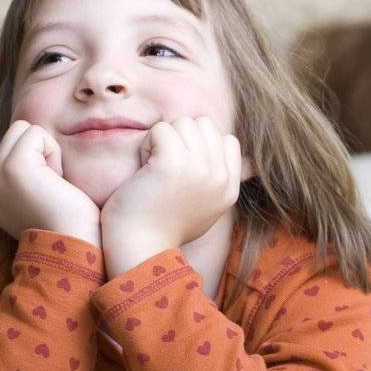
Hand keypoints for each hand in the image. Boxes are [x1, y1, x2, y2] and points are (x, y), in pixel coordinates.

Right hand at [0, 120, 101, 246]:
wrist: (77, 246)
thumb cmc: (77, 224)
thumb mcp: (47, 196)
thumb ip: (36, 176)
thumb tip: (46, 158)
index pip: (15, 146)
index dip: (43, 158)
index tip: (52, 191)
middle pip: (17, 132)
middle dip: (43, 150)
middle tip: (55, 184)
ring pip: (24, 129)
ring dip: (48, 151)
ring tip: (55, 184)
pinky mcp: (12, 168)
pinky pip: (36, 133)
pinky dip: (54, 152)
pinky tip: (57, 181)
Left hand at [99, 116, 242, 270]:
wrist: (140, 248)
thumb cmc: (162, 228)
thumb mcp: (206, 208)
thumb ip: (217, 180)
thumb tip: (226, 145)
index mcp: (229, 188)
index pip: (228, 140)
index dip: (200, 145)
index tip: (183, 170)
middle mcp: (220, 177)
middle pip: (204, 125)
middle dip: (181, 138)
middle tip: (164, 167)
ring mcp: (199, 168)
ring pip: (183, 122)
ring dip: (163, 139)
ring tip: (153, 168)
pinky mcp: (172, 162)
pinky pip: (161, 128)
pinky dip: (148, 143)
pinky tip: (144, 168)